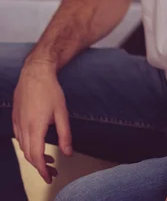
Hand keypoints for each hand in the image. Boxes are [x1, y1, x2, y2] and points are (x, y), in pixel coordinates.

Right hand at [12, 59, 72, 183]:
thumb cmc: (50, 90)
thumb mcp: (62, 112)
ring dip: (33, 157)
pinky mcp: (15, 117)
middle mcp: (23, 127)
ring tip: (47, 159)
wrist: (35, 72)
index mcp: (35, 127)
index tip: (50, 176)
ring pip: (22, 147)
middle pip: (28, 155)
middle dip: (40, 166)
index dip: (43, 170)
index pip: (36, 156)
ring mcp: (17, 122)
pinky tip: (36, 144)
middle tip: (52, 171)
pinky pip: (18, 138)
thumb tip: (68, 153)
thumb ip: (65, 134)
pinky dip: (27, 146)